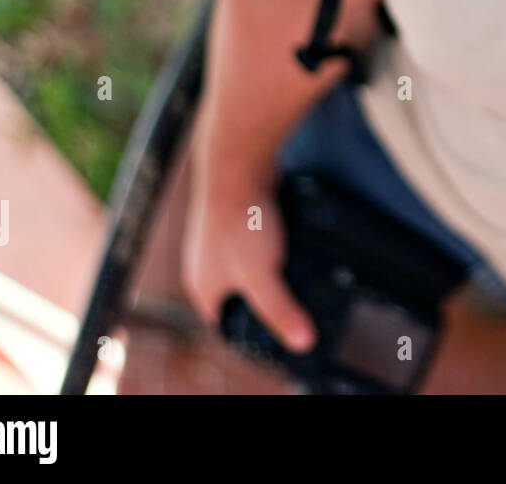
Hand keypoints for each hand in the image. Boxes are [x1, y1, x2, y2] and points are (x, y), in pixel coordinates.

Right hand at [180, 122, 315, 353]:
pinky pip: (253, 240)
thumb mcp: (263, 275)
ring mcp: (217, 239)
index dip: (251, 331)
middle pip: (236, 295)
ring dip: (267, 270)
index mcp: (202, 287)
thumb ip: (280, 310)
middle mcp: (204, 265)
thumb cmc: (241, 221)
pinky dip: (270, 244)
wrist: (237, 163)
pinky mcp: (233, 216)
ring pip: (245, 266)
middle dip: (262, 299)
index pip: (225, 324)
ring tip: (294, 272)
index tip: (281, 328)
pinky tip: (290, 242)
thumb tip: (303, 343)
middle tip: (294, 301)